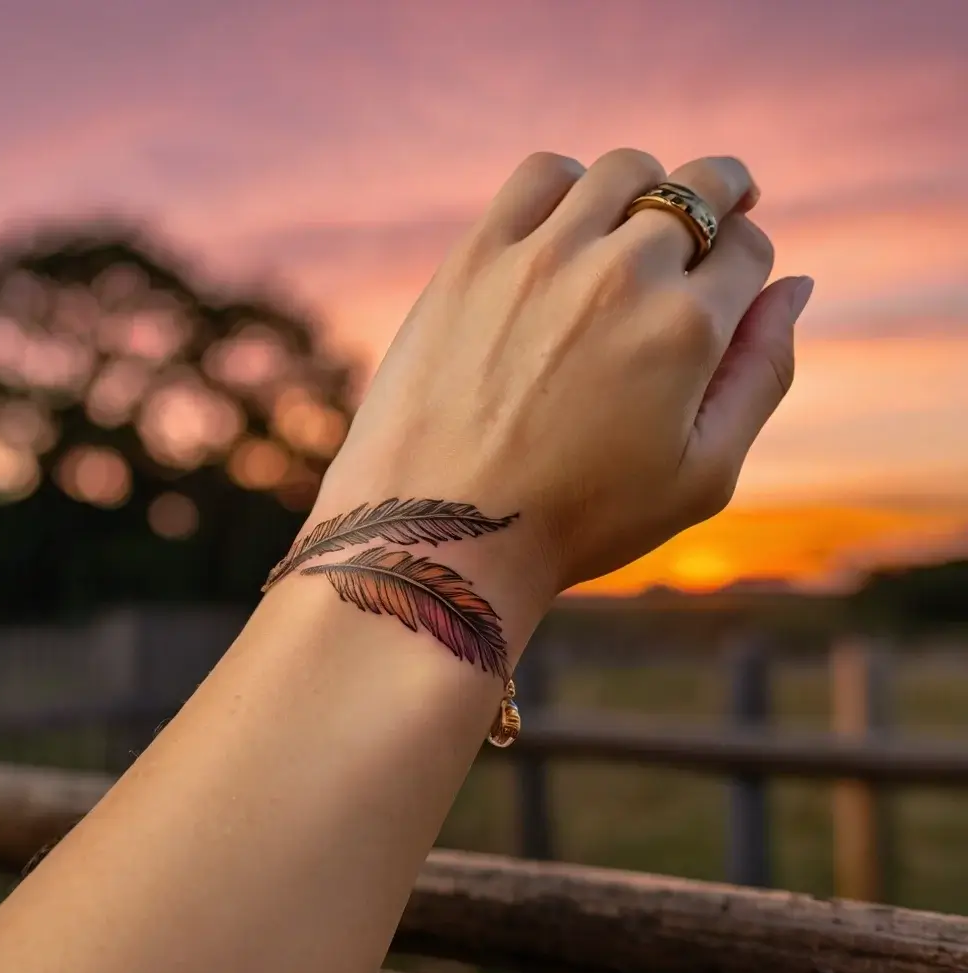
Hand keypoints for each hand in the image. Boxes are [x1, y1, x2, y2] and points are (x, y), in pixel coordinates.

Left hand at [316, 149, 812, 599]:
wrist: (446, 530)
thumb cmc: (580, 518)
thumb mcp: (701, 475)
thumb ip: (763, 374)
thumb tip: (798, 286)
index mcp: (688, 328)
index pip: (749, 248)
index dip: (749, 259)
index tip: (731, 278)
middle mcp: (622, 273)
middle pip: (700, 191)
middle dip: (723, 199)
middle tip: (716, 216)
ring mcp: (543, 256)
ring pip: (625, 171)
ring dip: (650, 188)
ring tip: (640, 223)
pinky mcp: (477, 256)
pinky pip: (540, 176)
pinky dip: (570, 183)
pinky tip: (569, 222)